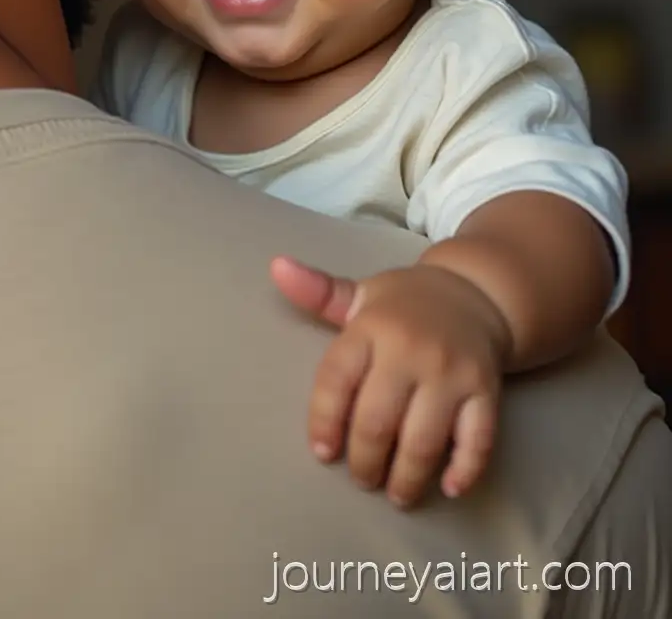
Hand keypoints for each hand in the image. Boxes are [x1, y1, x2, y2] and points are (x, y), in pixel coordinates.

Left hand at [270, 256, 511, 507]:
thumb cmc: (405, 304)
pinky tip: (448, 488)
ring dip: (406, 478)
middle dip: (364, 463)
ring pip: (423, 440)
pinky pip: (478, 440)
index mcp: (371, 327)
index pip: (335, 380)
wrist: (476, 292)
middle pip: (376, 421)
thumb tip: (275, 267)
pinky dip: (464, 470)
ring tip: (396, 494)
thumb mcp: (360, 294)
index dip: (323, 421)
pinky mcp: (486, 389)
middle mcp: (410, 349)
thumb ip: (317, 292)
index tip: (323, 453)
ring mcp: (451, 371)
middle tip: (362, 479)